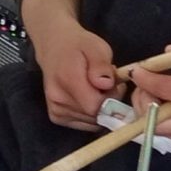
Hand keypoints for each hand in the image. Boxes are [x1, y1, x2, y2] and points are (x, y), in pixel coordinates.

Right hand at [28, 12, 118, 129]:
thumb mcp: (96, 47)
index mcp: (67, 80)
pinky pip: (83, 124)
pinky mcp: (56, 117)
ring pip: (90, 122)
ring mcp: (56, 110)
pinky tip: (90, 97)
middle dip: (108, 104)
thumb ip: (101, 66)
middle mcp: (58, 99)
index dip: (111, 99)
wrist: (54, 46)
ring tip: (98, 89)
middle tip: (109, 84)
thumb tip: (106, 84)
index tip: (115, 84)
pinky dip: (92, 115)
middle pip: (93, 115)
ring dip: (100, 109)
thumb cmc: (79, 45)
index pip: (95, 106)